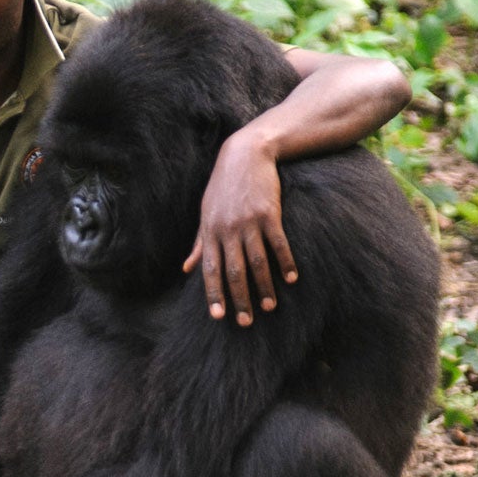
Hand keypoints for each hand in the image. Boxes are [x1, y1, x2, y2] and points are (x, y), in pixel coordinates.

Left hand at [184, 130, 295, 326]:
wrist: (246, 155)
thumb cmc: (223, 187)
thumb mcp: (205, 213)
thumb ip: (199, 243)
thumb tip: (186, 268)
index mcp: (210, 233)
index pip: (210, 271)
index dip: (213, 295)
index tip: (218, 316)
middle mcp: (227, 230)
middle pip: (234, 272)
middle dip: (240, 299)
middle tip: (246, 322)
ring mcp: (249, 223)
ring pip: (257, 263)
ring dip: (263, 287)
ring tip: (269, 307)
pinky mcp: (269, 214)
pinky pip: (278, 244)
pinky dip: (285, 263)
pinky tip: (291, 279)